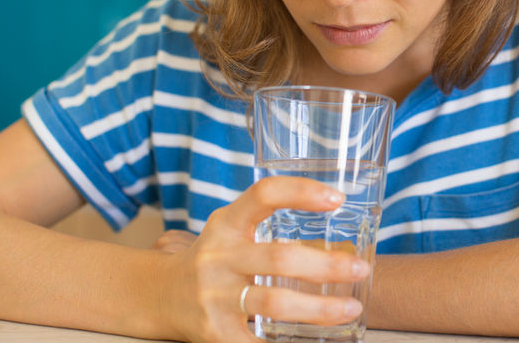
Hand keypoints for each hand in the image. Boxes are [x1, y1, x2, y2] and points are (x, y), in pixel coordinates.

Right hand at [157, 176, 369, 342]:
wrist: (158, 295)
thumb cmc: (213, 258)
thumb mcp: (230, 229)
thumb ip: (268, 222)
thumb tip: (337, 227)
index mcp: (226, 224)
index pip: (264, 194)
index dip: (301, 191)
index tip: (337, 199)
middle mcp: (218, 256)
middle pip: (279, 257)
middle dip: (327, 265)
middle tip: (360, 268)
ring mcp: (214, 296)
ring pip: (275, 302)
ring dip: (320, 308)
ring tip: (350, 308)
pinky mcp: (214, 333)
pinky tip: (317, 341)